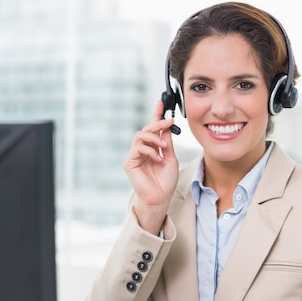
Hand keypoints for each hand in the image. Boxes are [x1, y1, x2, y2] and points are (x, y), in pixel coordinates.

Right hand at [123, 101, 178, 233]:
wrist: (161, 198)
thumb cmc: (166, 181)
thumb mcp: (171, 158)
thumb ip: (167, 143)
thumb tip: (167, 127)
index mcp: (153, 148)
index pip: (153, 128)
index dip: (156, 115)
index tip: (161, 103)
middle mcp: (143, 150)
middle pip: (147, 129)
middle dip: (158, 123)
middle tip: (169, 122)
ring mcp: (135, 156)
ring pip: (140, 136)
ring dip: (154, 137)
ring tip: (164, 146)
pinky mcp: (130, 163)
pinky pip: (138, 148)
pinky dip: (150, 151)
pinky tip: (158, 158)